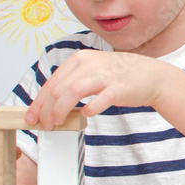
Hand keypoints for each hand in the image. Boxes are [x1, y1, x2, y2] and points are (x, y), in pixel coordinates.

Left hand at [26, 50, 167, 128]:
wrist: (153, 76)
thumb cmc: (121, 76)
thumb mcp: (94, 71)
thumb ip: (73, 82)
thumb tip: (50, 104)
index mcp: (81, 59)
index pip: (52, 82)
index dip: (38, 102)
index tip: (32, 117)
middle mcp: (90, 64)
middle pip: (58, 88)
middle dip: (46, 110)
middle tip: (44, 125)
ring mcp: (105, 75)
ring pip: (72, 92)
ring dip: (60, 111)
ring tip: (57, 124)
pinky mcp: (119, 88)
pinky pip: (100, 99)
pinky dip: (90, 109)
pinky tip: (86, 116)